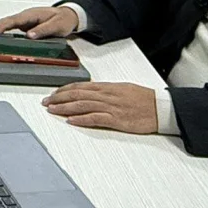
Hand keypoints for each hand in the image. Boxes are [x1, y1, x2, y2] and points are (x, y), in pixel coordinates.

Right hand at [0, 6, 79, 38]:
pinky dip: (2, 32)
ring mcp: (24, 21)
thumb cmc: (63, 19)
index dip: (1, 27)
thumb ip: (43, 30)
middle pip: (5, 21)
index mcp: (30, 15)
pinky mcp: (25, 25)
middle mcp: (25, 17)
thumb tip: (29, 36)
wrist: (69, 15)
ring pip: (6, 24)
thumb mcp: (56, 26)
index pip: (12, 21)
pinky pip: (11, 28)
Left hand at [42, 82, 157, 133]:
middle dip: (59, 98)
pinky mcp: (117, 120)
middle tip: (46, 102)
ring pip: (83, 105)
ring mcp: (111, 107)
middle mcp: (107, 95)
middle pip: (77, 95)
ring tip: (52, 110)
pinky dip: (82, 119)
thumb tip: (92, 92)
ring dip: (65, 108)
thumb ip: (106, 91)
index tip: (53, 93)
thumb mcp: (123, 89)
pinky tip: (71, 120)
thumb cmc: (144, 99)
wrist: (160, 107)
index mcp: (107, 87)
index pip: (80, 87)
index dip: (64, 90)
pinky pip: (95, 118)